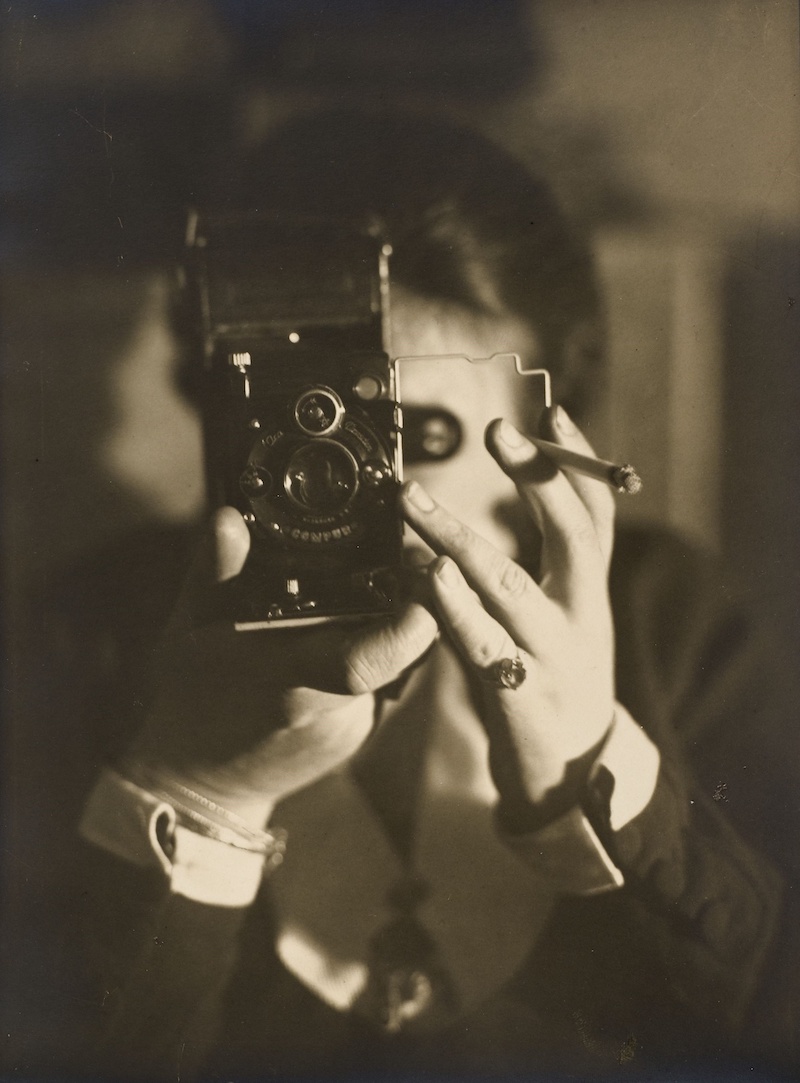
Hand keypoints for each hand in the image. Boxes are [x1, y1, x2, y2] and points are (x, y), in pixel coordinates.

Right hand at [125, 508, 437, 826]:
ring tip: (396, 576)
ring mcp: (350, 724)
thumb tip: (230, 517)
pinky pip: (392, 679)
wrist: (201, 779)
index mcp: (286, 680)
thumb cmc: (190, 698)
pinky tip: (374, 617)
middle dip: (420, 601)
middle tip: (412, 555)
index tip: (419, 574)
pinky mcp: (361, 729)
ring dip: (408, 620)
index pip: (364, 663)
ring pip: (405, 665)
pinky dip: (390, 645)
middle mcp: (328, 707)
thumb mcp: (192, 627)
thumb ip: (216, 572)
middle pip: (403, 654)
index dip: (405, 626)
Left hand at [400, 405, 615, 828]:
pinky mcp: (520, 701)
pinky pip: (482, 646)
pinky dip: (451, 607)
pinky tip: (424, 576)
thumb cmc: (558, 680)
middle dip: (538, 478)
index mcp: (590, 593)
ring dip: (460, 538)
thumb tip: (525, 484)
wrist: (576, 781)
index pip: (597, 512)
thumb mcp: (568, 616)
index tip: (553, 409)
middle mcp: (582, 619)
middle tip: (497, 429)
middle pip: (575, 536)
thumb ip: (547, 560)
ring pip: (511, 587)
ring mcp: (554, 661)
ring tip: (412, 500)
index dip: (578, 459)